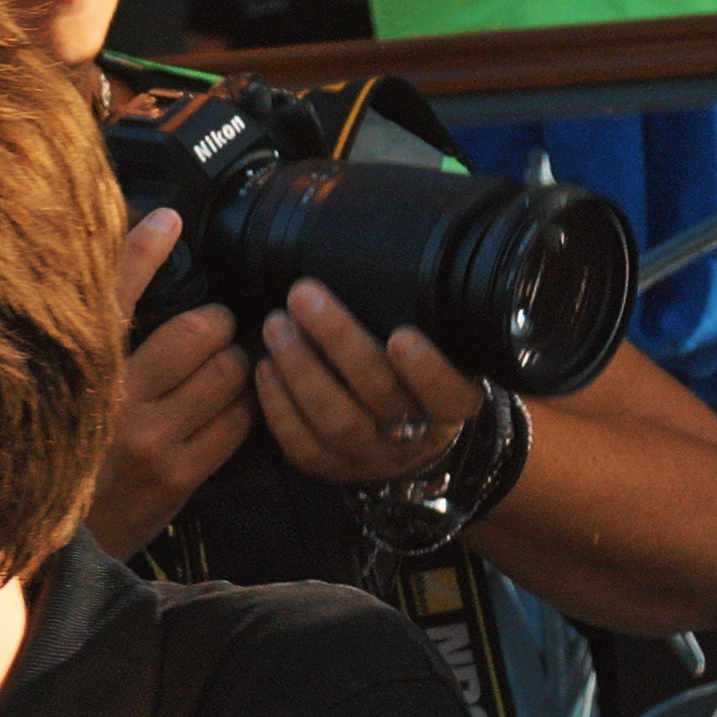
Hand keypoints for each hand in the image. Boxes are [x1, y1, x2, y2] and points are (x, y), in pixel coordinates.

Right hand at [86, 209, 253, 554]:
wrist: (57, 553)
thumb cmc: (62, 460)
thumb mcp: (63, 396)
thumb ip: (93, 341)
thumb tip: (123, 267)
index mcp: (78, 372)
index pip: (114, 297)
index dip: (142, 250)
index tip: (167, 220)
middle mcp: (110, 399)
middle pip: (200, 329)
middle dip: (217, 327)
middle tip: (212, 334)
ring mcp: (148, 439)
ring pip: (229, 373)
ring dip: (236, 367)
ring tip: (221, 374)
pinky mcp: (177, 475)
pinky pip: (238, 421)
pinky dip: (243, 408)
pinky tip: (229, 410)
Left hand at [253, 280, 482, 487]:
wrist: (406, 439)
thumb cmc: (415, 376)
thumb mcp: (438, 347)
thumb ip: (418, 314)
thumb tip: (389, 247)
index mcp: (452, 407)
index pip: (449, 396)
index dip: (427, 371)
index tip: (403, 336)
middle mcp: (415, 437)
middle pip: (379, 394)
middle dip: (338, 341)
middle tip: (304, 296)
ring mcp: (371, 458)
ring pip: (336, 420)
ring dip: (300, 368)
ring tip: (276, 325)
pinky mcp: (332, 469)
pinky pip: (302, 446)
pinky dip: (279, 407)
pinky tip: (265, 369)